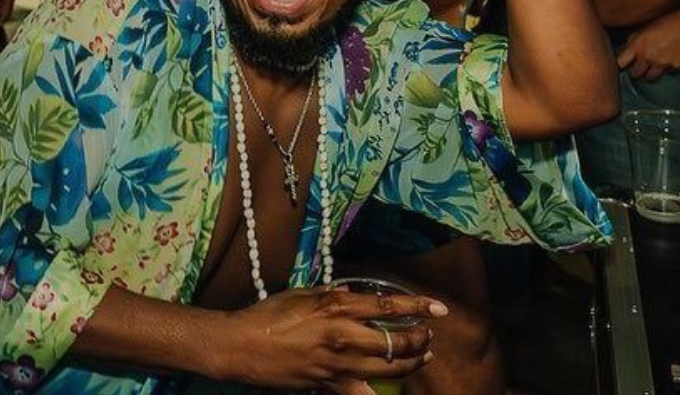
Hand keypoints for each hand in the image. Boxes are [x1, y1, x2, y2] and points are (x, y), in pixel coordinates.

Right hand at [215, 287, 440, 394]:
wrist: (241, 346)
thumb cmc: (267, 316)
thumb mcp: (301, 295)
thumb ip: (332, 296)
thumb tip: (355, 297)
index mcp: (335, 308)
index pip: (388, 305)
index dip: (418, 306)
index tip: (438, 307)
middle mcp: (342, 336)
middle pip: (397, 342)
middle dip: (420, 339)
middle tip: (426, 335)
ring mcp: (338, 365)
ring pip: (389, 369)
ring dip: (411, 362)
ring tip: (419, 356)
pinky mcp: (329, 385)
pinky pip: (363, 394)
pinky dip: (378, 392)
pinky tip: (387, 387)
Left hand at [618, 13, 679, 79]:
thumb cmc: (664, 23)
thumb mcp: (643, 29)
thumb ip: (633, 41)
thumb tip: (625, 52)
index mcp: (637, 46)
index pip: (621, 63)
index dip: (622, 65)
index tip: (624, 65)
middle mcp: (648, 56)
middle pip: (635, 74)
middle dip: (636, 72)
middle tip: (639, 68)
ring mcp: (662, 63)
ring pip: (651, 77)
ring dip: (650, 74)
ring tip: (652, 67)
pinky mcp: (675, 66)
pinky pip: (668, 72)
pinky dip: (667, 68)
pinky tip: (670, 58)